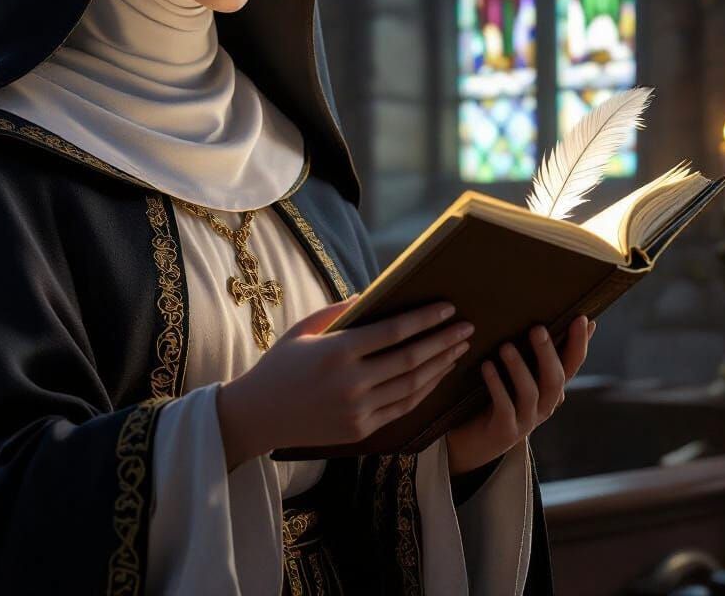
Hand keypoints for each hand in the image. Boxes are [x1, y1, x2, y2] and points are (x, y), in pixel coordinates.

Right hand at [216, 296, 475, 470]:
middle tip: (466, 327)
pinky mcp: (360, 430)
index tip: (448, 308)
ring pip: (412, 385)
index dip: (424, 319)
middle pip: (410, 358)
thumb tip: (371, 294)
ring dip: (441, 365)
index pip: (393, 332)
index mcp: (336, 351)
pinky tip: (437, 375)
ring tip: (459, 349)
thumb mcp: (303, 329)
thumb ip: (338, 311)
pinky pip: (402, 408)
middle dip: (443, 340)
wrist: (258, 415)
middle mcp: (350, 382)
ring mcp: (357, 409)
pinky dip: (424, 390)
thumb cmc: (280, 365)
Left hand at [445, 315, 596, 476]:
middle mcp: (545, 405)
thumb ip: (536, 352)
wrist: (477, 440)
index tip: (582, 318)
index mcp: (552, 390)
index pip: (572, 365)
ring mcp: (527, 419)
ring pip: (531, 393)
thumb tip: (548, 316)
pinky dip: (496, 385)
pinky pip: (504, 406)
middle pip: (555, 379)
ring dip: (519, 368)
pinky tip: (487, 367)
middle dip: (548, 352)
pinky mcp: (505, 430)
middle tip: (537, 328)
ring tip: (505, 347)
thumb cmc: (500, 397)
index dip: (580, 344)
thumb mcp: (521, 373)